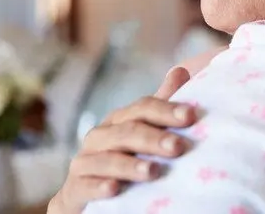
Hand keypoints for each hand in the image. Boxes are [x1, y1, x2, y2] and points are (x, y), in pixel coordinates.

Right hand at [47, 67, 193, 213]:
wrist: (86, 193)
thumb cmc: (125, 158)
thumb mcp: (143, 131)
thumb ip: (161, 105)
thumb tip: (182, 71)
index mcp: (119, 120)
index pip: (143, 109)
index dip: (166, 110)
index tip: (190, 116)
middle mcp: (100, 136)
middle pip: (128, 132)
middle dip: (154, 139)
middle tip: (178, 147)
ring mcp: (85, 162)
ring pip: (107, 160)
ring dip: (130, 166)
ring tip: (153, 172)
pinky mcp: (74, 188)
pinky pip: (85, 186)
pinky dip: (99, 187)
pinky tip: (114, 189)